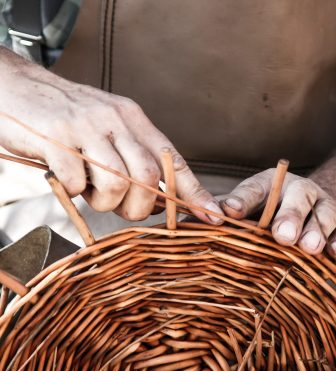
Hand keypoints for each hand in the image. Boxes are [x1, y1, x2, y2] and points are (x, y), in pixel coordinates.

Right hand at [0, 49, 222, 222]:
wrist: (19, 86)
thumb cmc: (70, 117)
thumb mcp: (110, 127)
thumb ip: (134, 156)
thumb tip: (156, 196)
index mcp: (134, 119)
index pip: (174, 160)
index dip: (195, 192)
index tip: (213, 215)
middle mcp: (116, 119)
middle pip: (148, 177)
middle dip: (139, 206)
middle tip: (122, 208)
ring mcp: (86, 127)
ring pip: (117, 182)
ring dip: (105, 201)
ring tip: (91, 191)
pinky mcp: (56, 137)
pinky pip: (78, 181)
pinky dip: (76, 192)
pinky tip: (68, 179)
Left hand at [220, 169, 335, 256]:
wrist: (314, 206)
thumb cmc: (271, 211)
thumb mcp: (248, 205)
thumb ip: (224, 213)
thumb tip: (186, 223)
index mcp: (270, 185)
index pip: (254, 190)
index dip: (242, 200)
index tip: (230, 212)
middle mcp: (298, 191)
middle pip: (297, 198)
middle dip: (290, 216)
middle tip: (282, 235)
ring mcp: (323, 206)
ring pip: (324, 215)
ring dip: (317, 231)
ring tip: (309, 247)